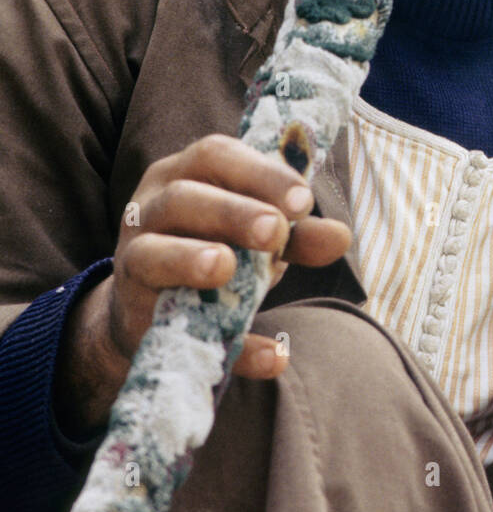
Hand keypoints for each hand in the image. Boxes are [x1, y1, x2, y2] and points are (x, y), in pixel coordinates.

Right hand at [55, 134, 351, 436]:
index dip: (259, 173)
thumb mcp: (258, 238)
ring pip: (150, 254)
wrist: (154, 312)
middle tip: (275, 232)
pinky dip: (230, 346)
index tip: (303, 200)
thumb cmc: (214, 250)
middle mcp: (150, 209)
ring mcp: (133, 262)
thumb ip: (297, 234)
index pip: (215, 155)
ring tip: (226, 266)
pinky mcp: (134, 316)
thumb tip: (341, 236)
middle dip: (230, 212)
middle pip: (182, 197)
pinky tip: (274, 356)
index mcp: (184, 174)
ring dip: (189, 259)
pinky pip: (171, 328)